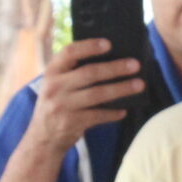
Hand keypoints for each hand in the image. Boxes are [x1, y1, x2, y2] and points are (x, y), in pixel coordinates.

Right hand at [21, 38, 144, 154]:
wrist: (42, 137)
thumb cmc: (57, 104)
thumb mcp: (56, 84)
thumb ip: (73, 72)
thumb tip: (111, 60)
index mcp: (52, 71)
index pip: (69, 52)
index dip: (89, 46)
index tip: (109, 43)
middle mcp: (55, 87)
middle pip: (90, 73)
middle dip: (115, 68)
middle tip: (135, 65)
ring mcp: (63, 105)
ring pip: (98, 94)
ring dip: (121, 89)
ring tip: (139, 85)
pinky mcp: (72, 122)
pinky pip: (99, 115)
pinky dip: (113, 113)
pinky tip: (124, 110)